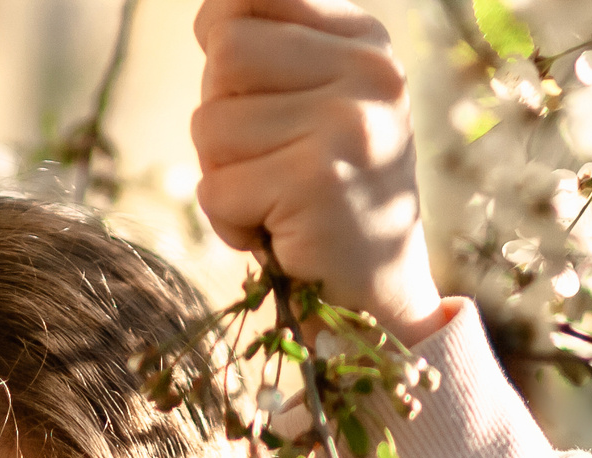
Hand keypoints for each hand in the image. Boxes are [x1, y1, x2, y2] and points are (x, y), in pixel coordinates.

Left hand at [190, 0, 449, 344]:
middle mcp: (368, 71)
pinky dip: (229, 222)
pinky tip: (277, 232)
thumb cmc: (326, 195)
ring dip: (223, 176)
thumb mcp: (311, 105)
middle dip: (221, 118)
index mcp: (364, 40)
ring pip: (209, 126)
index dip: (220, 46)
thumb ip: (267, 54)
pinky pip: (215, 189)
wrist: (382, 294)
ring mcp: (348, 124)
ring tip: (276, 201)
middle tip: (266, 162)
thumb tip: (210, 16)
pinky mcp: (318, 181)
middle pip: (223, 57)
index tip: (246, 94)